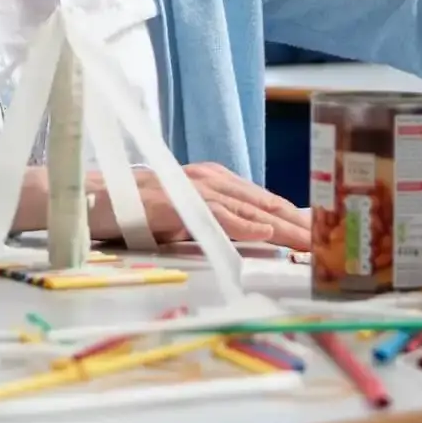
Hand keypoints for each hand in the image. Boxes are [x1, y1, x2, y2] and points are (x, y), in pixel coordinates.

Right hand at [48, 163, 309, 250]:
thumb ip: (218, 226)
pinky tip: (263, 231)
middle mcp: (208, 179)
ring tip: (313, 243)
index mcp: (215, 183)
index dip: (300, 218)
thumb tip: (258, 240)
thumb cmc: (134, 213)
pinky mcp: (170, 202)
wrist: (85, 200)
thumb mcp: (185, 221)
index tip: (332, 235)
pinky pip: (211, 214)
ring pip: (247, 208)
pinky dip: (239, 223)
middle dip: (303, 224)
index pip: (267, 202)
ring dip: (283, 226)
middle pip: (266, 203)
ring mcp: (189, 188)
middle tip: (337, 243)